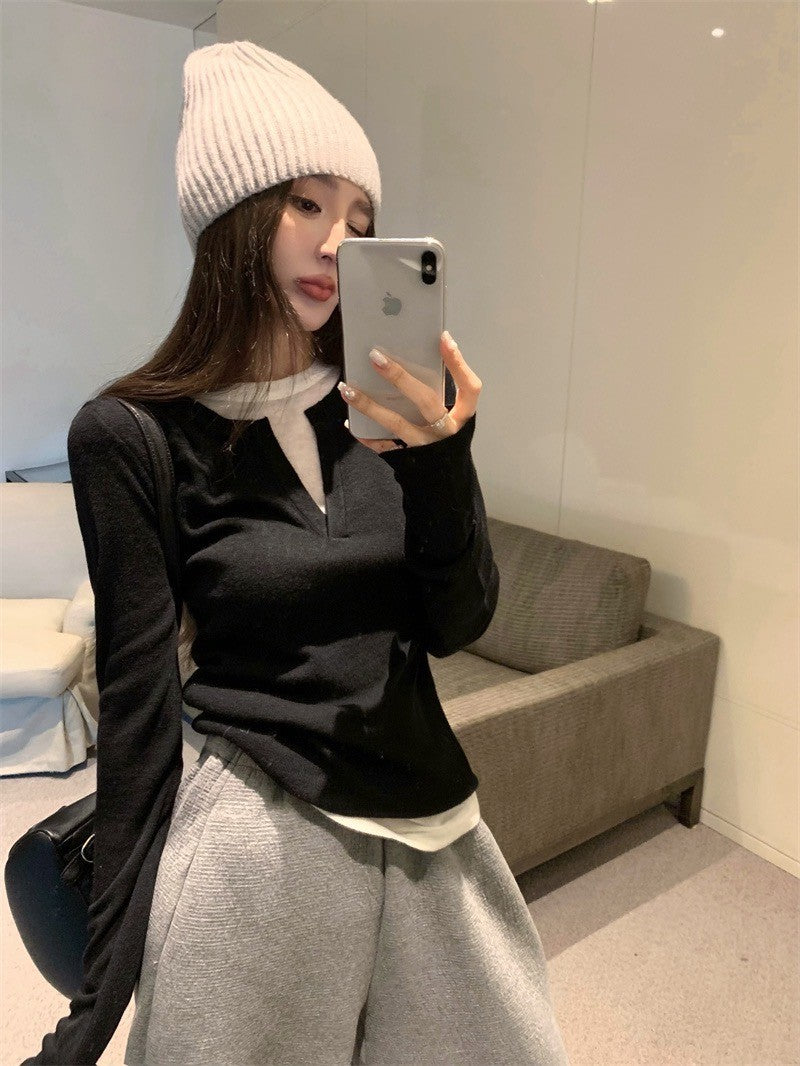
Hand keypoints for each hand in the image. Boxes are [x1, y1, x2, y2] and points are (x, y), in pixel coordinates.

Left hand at [338, 331, 482, 452]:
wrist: (444, 479)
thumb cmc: (445, 438)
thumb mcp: (452, 416)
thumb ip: (438, 393)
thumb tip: (409, 357)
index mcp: (462, 416)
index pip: (469, 388)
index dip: (458, 363)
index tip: (444, 338)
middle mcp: (445, 430)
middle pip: (426, 400)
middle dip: (400, 377)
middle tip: (375, 357)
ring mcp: (425, 445)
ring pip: (396, 423)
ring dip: (369, 405)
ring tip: (347, 389)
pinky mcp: (407, 458)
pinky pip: (382, 445)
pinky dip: (364, 433)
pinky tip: (349, 420)